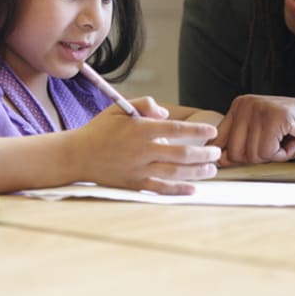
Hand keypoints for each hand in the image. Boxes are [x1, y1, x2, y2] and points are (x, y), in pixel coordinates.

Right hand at [70, 96, 220, 194]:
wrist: (77, 155)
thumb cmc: (99, 130)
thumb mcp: (119, 109)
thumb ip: (144, 104)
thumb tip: (165, 114)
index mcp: (140, 129)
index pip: (176, 130)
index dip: (198, 131)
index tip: (212, 132)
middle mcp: (142, 150)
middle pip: (181, 154)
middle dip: (203, 154)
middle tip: (217, 153)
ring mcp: (139, 169)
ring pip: (175, 173)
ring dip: (197, 172)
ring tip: (211, 169)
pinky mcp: (134, 184)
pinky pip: (161, 189)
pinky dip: (178, 190)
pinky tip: (193, 190)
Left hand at [213, 94, 294, 165]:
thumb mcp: (263, 141)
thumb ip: (239, 148)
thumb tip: (218, 161)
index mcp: (238, 107)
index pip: (220, 141)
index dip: (235, 156)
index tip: (258, 150)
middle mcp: (245, 103)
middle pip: (235, 152)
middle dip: (259, 157)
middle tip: (278, 143)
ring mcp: (259, 107)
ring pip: (251, 154)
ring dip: (273, 155)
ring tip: (287, 139)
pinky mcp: (275, 115)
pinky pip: (267, 151)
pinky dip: (283, 153)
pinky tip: (293, 138)